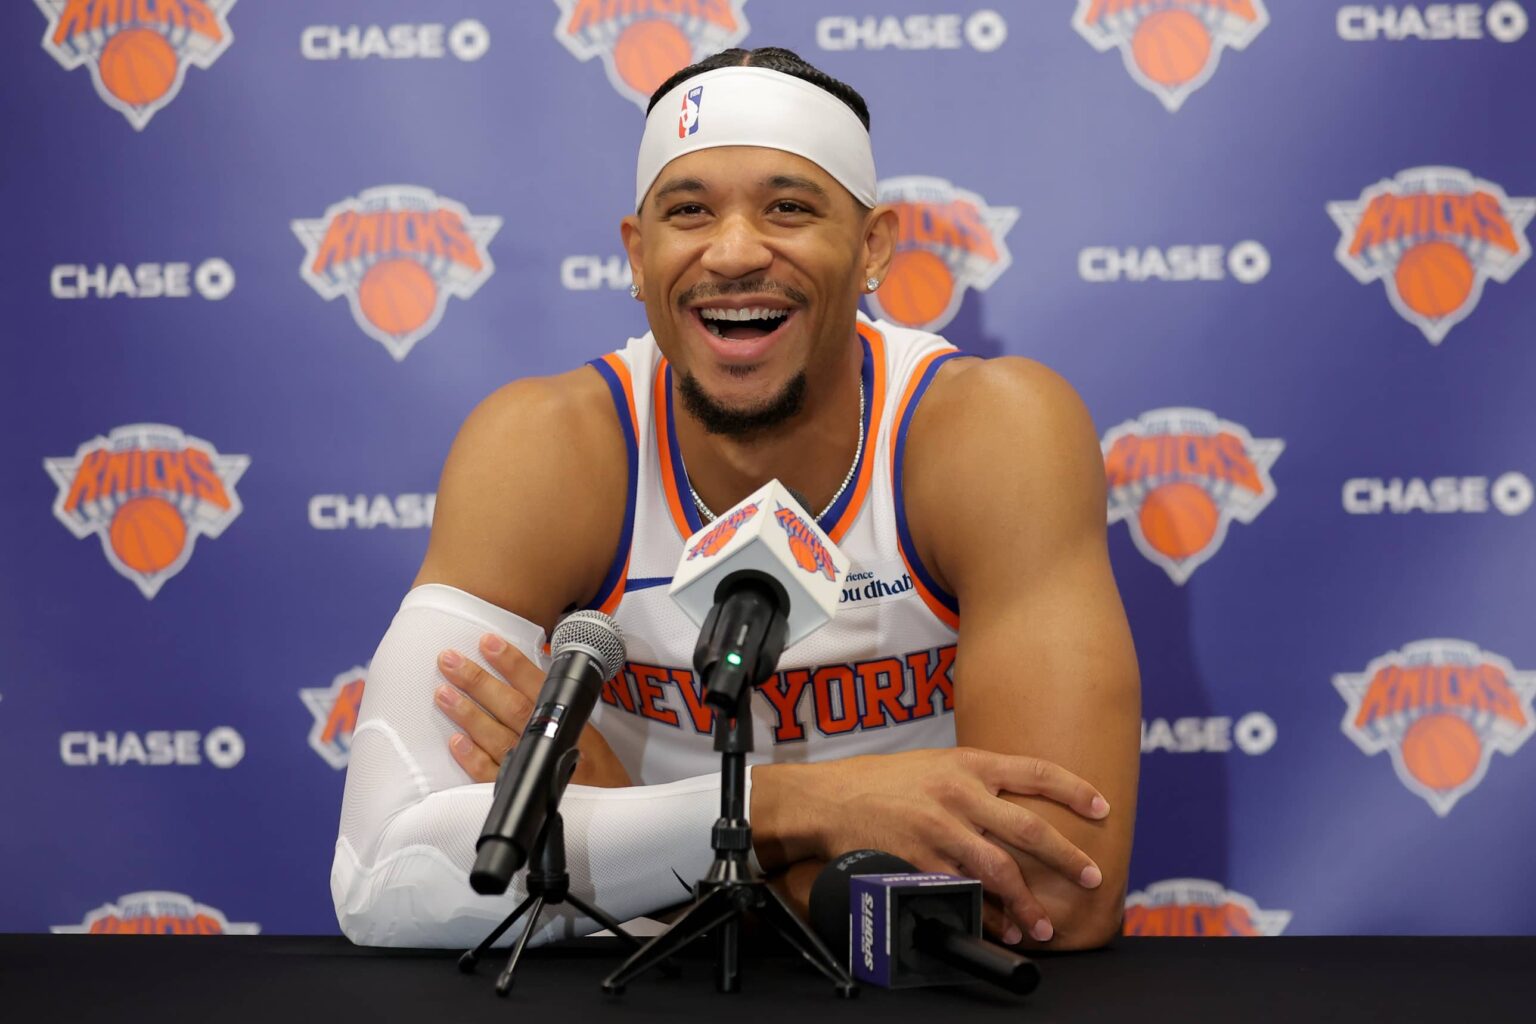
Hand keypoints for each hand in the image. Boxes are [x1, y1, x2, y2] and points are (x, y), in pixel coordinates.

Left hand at [433, 632, 630, 787]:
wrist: (614, 817)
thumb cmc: (603, 776)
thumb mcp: (590, 734)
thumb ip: (561, 710)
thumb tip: (526, 680)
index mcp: (571, 722)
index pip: (537, 685)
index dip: (512, 663)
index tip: (487, 641)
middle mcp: (552, 743)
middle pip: (510, 706)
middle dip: (478, 681)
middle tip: (449, 660)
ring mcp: (535, 769)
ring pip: (495, 736)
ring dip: (468, 713)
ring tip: (443, 693)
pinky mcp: (522, 794)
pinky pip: (492, 774)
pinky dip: (472, 758)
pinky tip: (455, 742)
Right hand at [752, 747, 1109, 943]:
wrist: (829, 799)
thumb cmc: (881, 781)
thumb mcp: (934, 763)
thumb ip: (976, 780)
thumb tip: (1017, 804)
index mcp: (967, 762)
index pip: (1036, 770)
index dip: (1075, 789)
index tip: (1102, 808)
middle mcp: (959, 792)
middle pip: (1029, 827)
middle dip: (1067, 856)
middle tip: (1091, 876)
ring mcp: (940, 828)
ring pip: (1000, 869)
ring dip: (1027, 902)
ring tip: (1043, 926)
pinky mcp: (919, 860)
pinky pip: (963, 892)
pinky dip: (986, 914)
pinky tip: (997, 926)